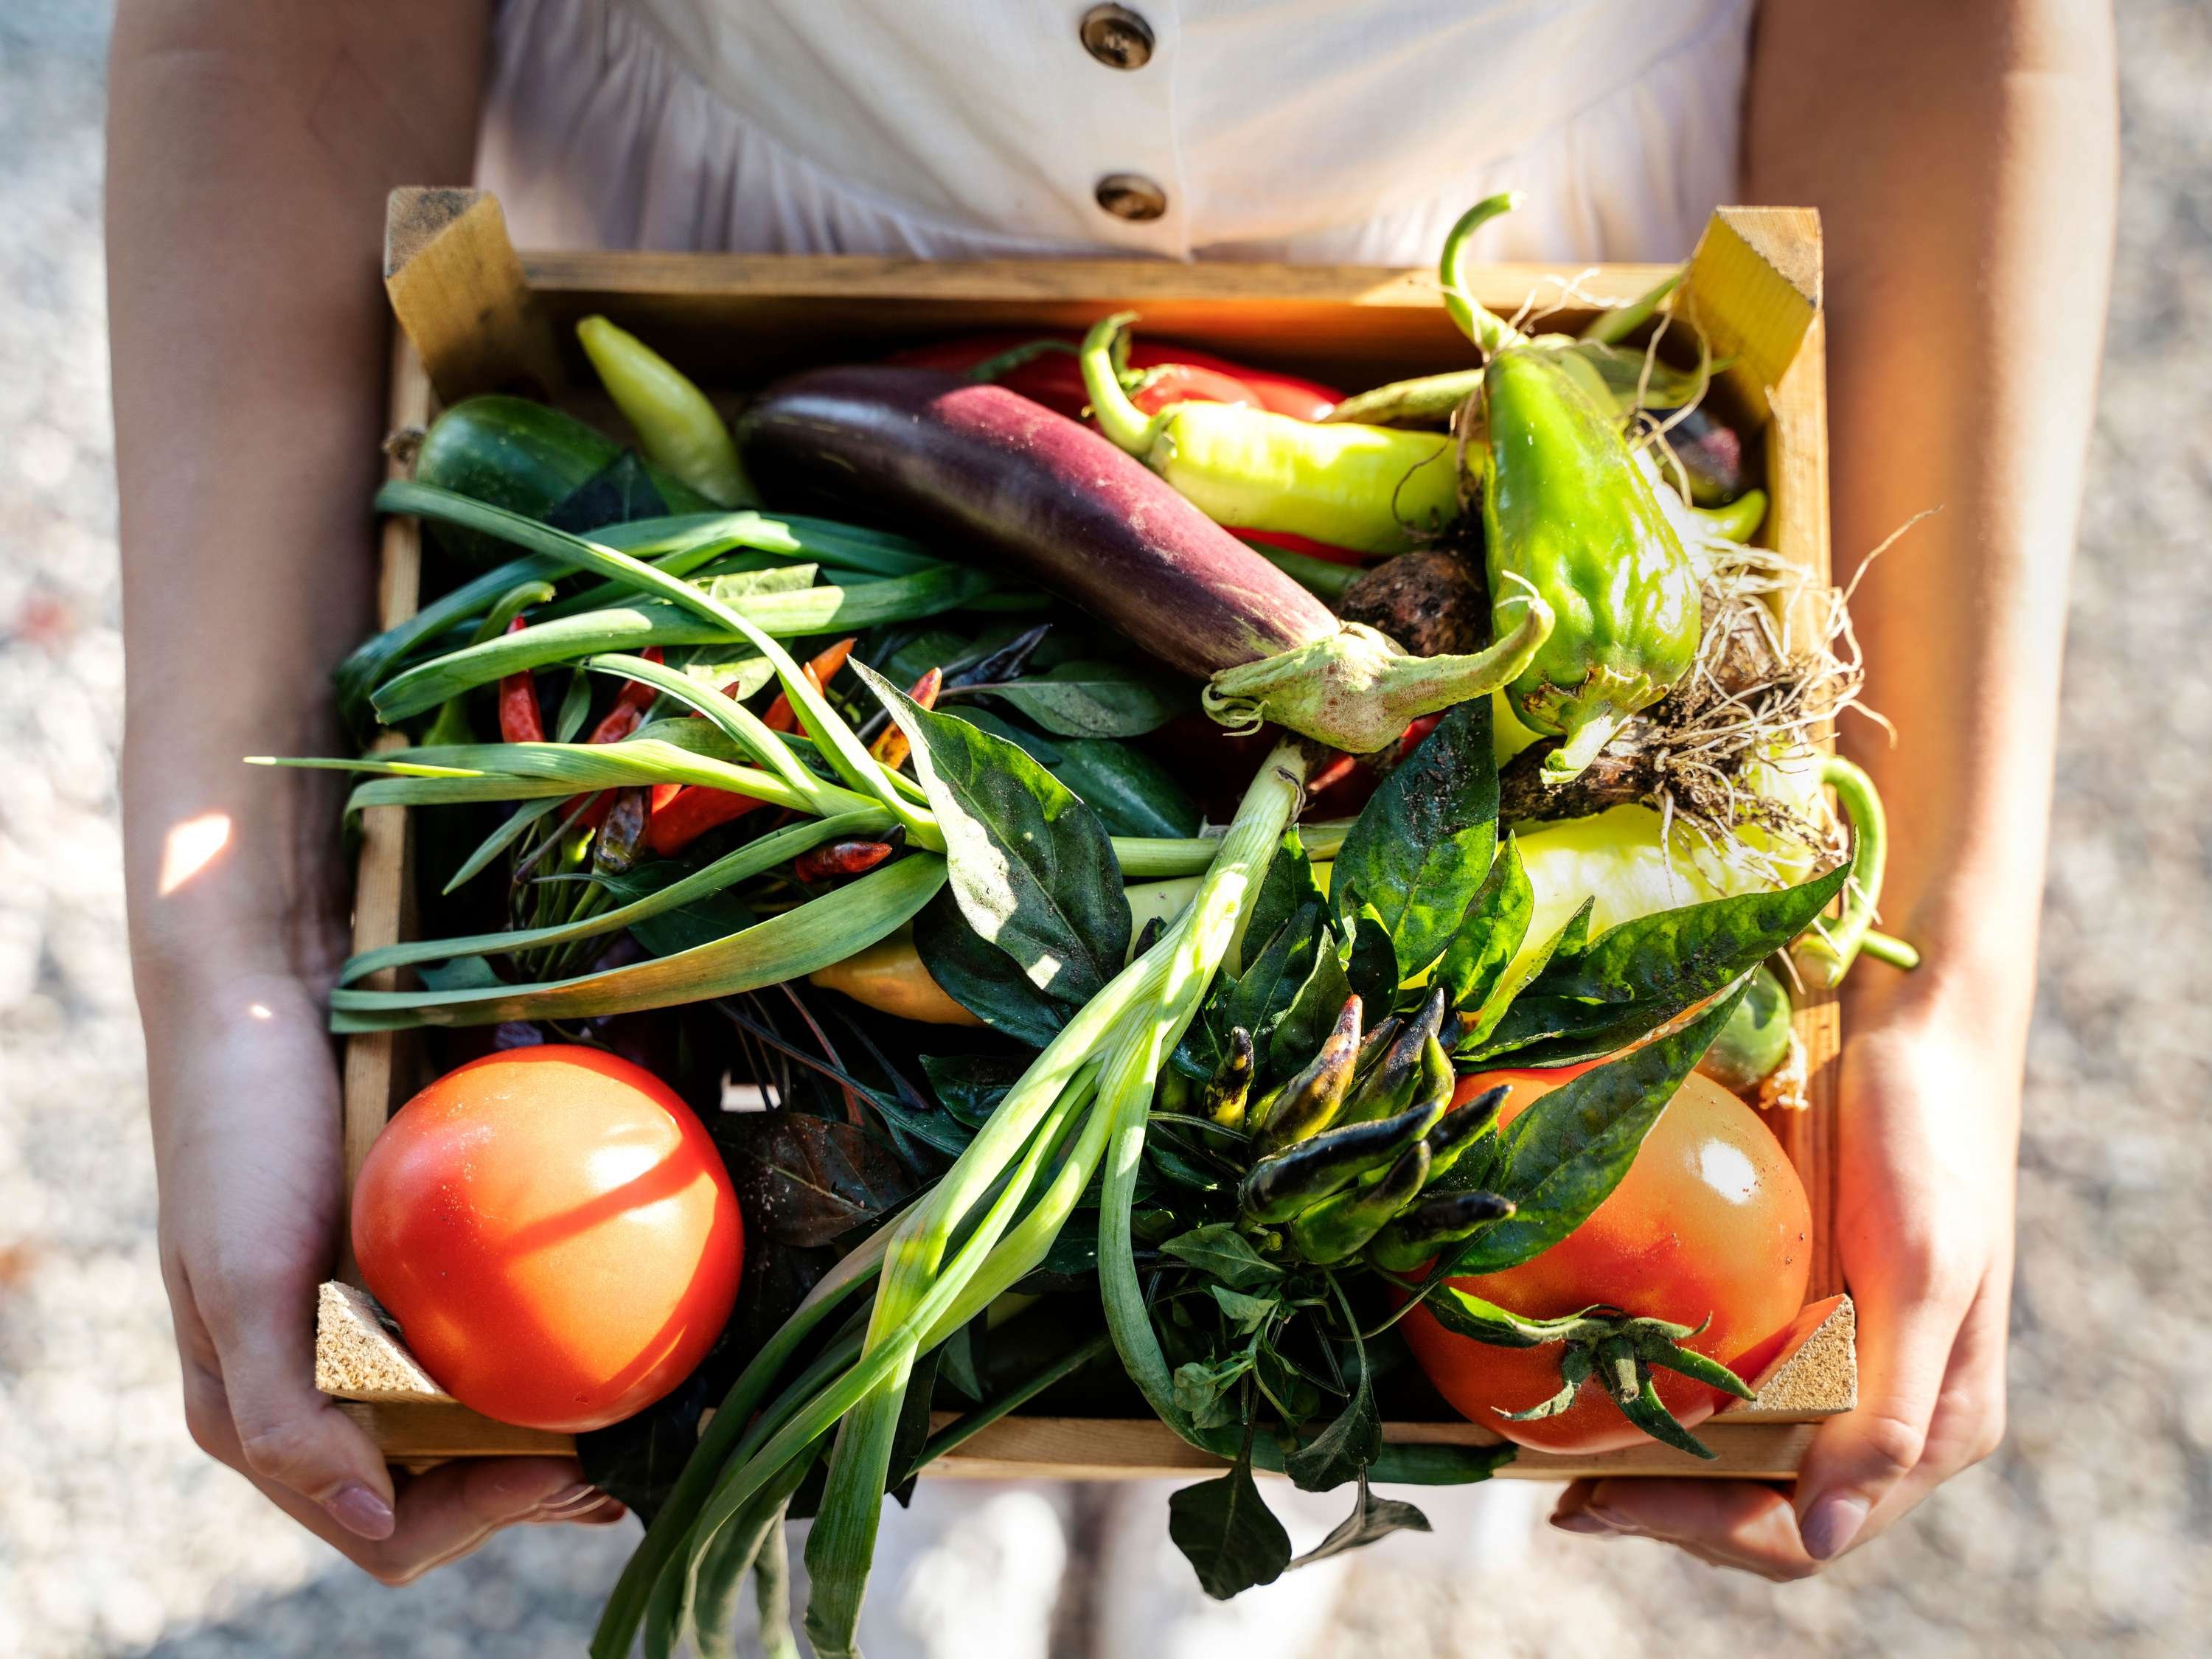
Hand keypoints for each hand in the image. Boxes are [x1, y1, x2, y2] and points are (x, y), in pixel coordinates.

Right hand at [146, 966, 624, 1582]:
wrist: (263, 997)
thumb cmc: (239, 1134)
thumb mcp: (240, 1274)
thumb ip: (282, 1408)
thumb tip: (365, 1511)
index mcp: (263, 1421)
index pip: (392, 1528)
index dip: (486, 1514)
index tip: (572, 1465)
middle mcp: (321, 1392)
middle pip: (448, 1487)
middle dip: (540, 1487)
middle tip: (632, 1444)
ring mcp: (373, 1330)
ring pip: (479, 1418)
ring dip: (558, 1426)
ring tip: (643, 1404)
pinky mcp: (415, 1266)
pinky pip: (490, 1326)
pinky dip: (551, 1339)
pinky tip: (623, 1311)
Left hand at [1549, 973, 2017, 1574]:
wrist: (1918, 1033)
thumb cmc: (1929, 1142)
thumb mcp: (1921, 1268)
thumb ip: (1888, 1409)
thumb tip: (1825, 1536)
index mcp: (1934, 1428)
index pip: (1802, 1536)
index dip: (1701, 1530)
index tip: (1601, 1500)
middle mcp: (1885, 1414)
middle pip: (1761, 1510)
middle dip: (1663, 1511)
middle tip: (1560, 1489)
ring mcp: (1837, 1364)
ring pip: (1736, 1459)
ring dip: (1654, 1469)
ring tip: (1560, 1453)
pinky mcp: (1795, 1311)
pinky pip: (1728, 1387)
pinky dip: (1666, 1400)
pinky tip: (1601, 1378)